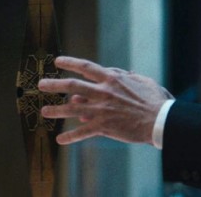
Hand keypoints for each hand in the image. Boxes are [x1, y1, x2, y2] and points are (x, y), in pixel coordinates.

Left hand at [38, 56, 172, 144]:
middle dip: (54, 84)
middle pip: (73, 86)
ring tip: (43, 111)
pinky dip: (70, 137)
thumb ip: (130, 77)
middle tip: (41, 84)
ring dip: (56, 110)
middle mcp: (103, 92)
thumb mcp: (144, 81)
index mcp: (113, 79)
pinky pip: (82, 132)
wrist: (159, 120)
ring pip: (72, 109)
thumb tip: (123, 72)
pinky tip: (60, 140)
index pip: (86, 67)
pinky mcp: (103, 127)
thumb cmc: (155, 100)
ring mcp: (101, 110)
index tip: (58, 61)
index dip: (70, 62)